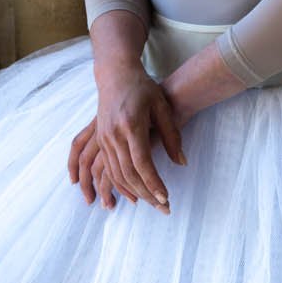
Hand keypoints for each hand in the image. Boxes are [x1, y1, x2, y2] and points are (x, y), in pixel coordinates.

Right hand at [68, 62, 184, 212]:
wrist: (116, 74)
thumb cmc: (143, 88)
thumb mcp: (162, 107)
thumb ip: (172, 135)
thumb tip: (182, 162)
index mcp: (130, 125)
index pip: (142, 162)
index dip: (153, 183)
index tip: (166, 198)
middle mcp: (113, 134)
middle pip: (128, 173)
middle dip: (146, 194)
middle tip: (163, 208)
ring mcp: (103, 138)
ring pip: (115, 174)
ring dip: (132, 193)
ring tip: (150, 204)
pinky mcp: (99, 140)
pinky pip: (105, 169)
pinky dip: (115, 185)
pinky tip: (127, 195)